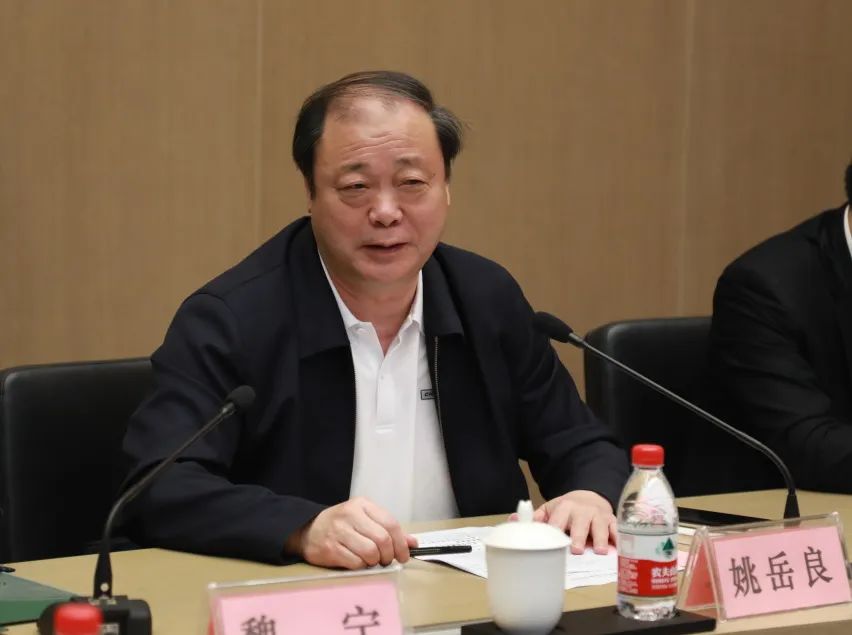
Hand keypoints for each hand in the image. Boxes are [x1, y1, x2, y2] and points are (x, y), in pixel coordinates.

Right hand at [287, 497, 417, 568]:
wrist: (308, 530)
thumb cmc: (342, 525)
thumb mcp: (365, 520)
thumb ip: (389, 530)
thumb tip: (413, 543)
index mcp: (362, 505)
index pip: (391, 523)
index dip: (401, 543)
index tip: (403, 555)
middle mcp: (350, 515)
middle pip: (382, 539)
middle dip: (389, 555)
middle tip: (386, 560)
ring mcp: (339, 531)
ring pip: (370, 552)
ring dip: (375, 562)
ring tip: (371, 561)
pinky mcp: (330, 548)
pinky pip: (356, 562)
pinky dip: (361, 566)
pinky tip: (358, 562)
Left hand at [532, 490, 615, 554]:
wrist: (589, 497)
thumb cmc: (567, 510)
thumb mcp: (550, 509)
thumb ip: (536, 518)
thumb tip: (513, 520)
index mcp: (565, 507)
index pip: (559, 520)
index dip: (556, 530)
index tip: (554, 541)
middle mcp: (583, 511)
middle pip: (581, 524)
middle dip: (579, 536)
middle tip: (576, 549)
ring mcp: (599, 516)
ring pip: (601, 526)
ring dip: (601, 538)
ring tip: (600, 551)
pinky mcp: (613, 521)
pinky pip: (617, 530)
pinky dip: (619, 538)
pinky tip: (619, 549)